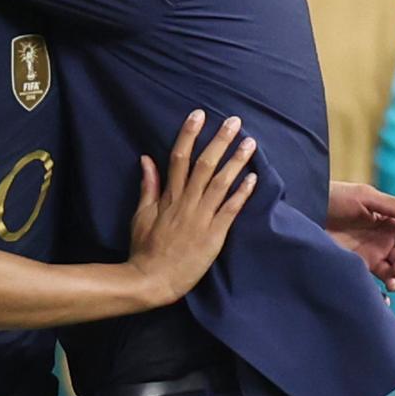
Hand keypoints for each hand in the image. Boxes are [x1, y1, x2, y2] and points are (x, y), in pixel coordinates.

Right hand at [130, 111, 256, 303]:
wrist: (152, 280)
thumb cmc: (144, 248)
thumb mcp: (140, 215)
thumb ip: (148, 186)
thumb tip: (146, 159)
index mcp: (168, 196)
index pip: (179, 157)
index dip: (189, 134)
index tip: (199, 115)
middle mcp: (186, 202)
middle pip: (205, 164)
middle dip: (219, 140)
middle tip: (233, 121)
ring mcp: (201, 218)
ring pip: (221, 183)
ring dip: (236, 161)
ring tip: (250, 142)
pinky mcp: (214, 235)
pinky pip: (231, 210)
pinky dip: (242, 193)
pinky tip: (254, 177)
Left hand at [327, 181, 394, 290]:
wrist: (304, 208)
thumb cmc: (333, 197)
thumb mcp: (364, 197)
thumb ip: (393, 206)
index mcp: (388, 223)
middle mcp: (381, 241)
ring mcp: (368, 254)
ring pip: (393, 273)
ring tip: (392, 282)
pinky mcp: (354, 266)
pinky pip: (373, 282)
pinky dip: (381, 293)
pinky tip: (384, 299)